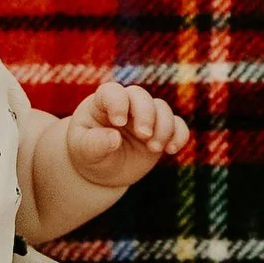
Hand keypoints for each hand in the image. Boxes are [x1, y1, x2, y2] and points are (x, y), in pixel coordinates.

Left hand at [64, 78, 192, 190]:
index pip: (112, 92)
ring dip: (163, 127)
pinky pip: (178, 125)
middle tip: (144, 135)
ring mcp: (146, 117)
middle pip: (141, 96)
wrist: (103, 170)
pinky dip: (179, 135)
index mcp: (102, 103)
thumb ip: (95, 144)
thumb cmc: (88, 154)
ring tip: (154, 148)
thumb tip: (115, 138)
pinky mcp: (161, 131)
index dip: (118, 103)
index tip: (118, 123)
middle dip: (146, 114)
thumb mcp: (84, 151)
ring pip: (162, 108)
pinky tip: (171, 150)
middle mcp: (127, 104)